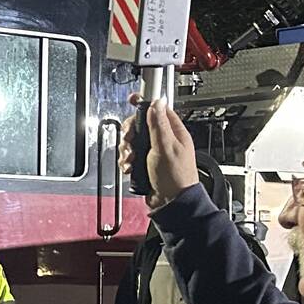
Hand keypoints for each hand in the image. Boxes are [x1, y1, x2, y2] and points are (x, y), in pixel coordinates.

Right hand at [122, 96, 195, 210]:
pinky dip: (127, 161)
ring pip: (133, 141)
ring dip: (127, 150)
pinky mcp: (146, 164)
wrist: (171, 202)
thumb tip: (157, 103)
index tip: (133, 100)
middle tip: (130, 141)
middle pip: (140, 125)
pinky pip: (131, 156)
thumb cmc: (175, 177)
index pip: (158, 110)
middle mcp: (164, 140)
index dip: (145, 105)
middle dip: (131, 133)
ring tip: (131, 159)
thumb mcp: (166, 147)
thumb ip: (159, 124)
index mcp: (174, 132)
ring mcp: (154, 152)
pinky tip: (130, 167)